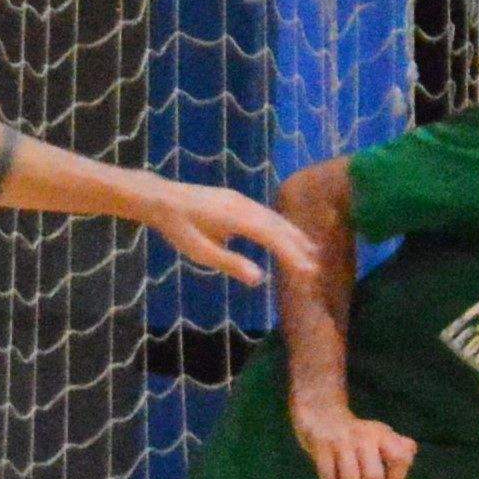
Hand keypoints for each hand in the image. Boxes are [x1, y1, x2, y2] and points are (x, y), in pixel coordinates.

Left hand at [143, 181, 310, 288]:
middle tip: (316, 269)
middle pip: (278, 226)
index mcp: (236, 217)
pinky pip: (266, 214)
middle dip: (299, 247)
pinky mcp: (238, 200)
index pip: (272, 237)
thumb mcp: (201, 251)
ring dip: (293, 236)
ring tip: (311, 253)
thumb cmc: (179, 228)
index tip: (307, 271)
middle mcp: (244, 205)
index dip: (292, 254)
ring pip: (274, 218)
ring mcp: (242, 200)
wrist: (161, 198)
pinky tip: (286, 235)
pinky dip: (281, 226)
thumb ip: (231, 263)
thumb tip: (259, 279)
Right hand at [291, 395, 417, 478]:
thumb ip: (400, 446)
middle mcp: (365, 437)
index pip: (400, 458)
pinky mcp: (321, 446)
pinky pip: (328, 478)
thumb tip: (410, 452)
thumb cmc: (357, 434)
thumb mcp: (381, 435)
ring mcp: (341, 441)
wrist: (322, 414)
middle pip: (374, 477)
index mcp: (383, 435)